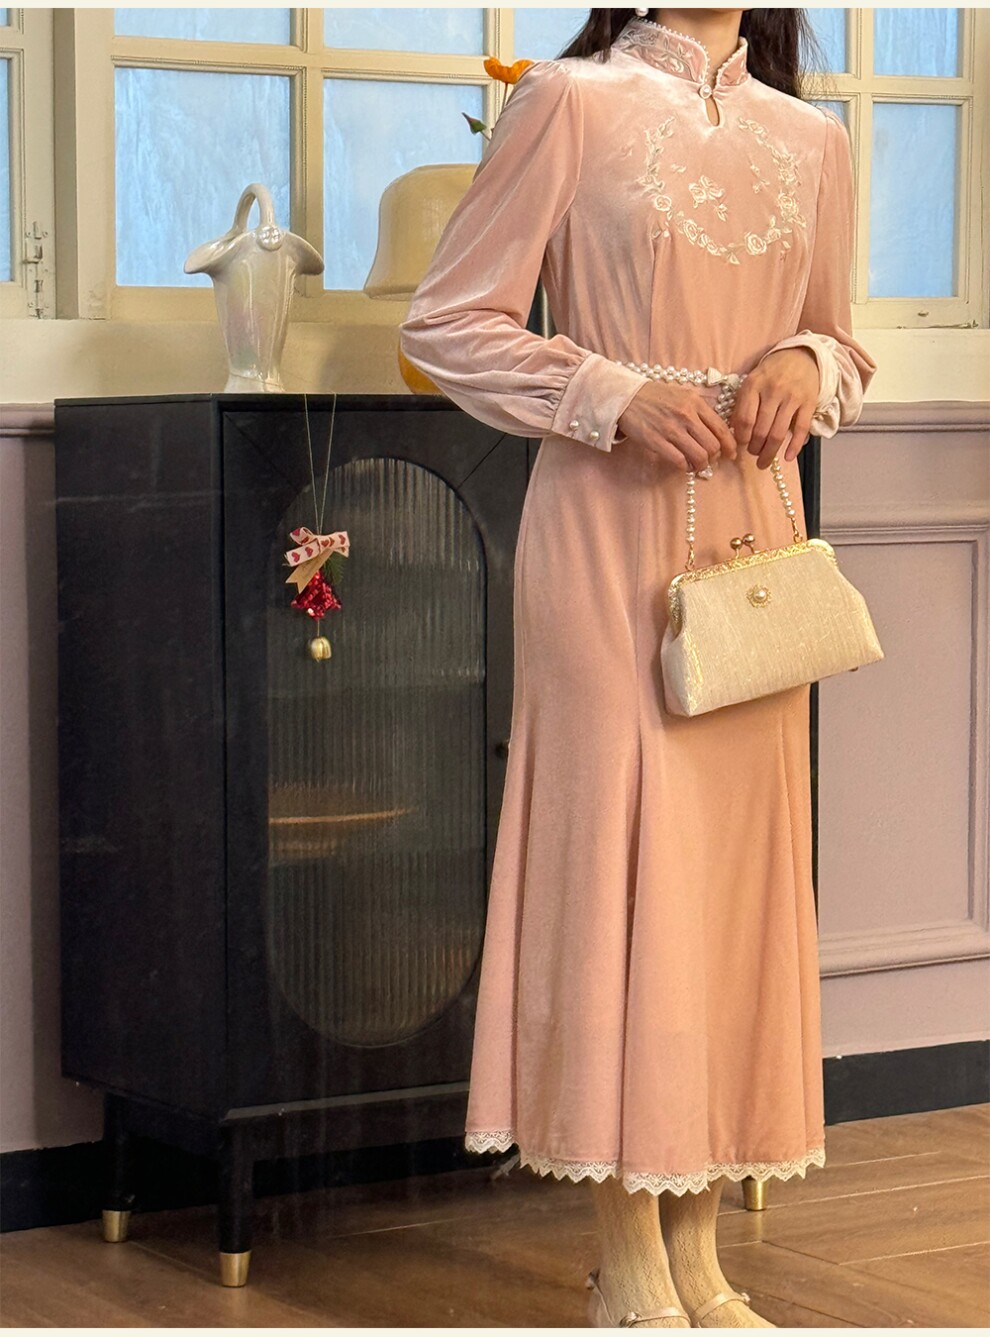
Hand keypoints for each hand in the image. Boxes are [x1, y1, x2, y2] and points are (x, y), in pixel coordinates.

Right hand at [616, 380, 737, 473]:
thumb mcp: (684, 395)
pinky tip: (684, 465)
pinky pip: (679, 461)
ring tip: (697, 465)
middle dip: (714, 457)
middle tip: (710, 460)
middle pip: (713, 446)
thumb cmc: (657, 397)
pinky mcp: (656, 441)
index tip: (731, 453)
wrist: (627, 397)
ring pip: (699, 456)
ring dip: (701, 465)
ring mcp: (671, 429)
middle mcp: (686, 416)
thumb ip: (700, 411)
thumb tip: (717, 432)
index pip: (722, 429)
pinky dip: (685, 467)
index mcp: (696, 403)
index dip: (730, 445)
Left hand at [730, 347, 818, 468]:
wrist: (802, 356)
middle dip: (755, 448)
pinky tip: (788, 457)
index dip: (741, 438)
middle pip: (761, 430)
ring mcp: (792, 397)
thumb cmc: (772, 373)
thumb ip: (744, 405)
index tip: (741, 445)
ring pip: (778, 433)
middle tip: (754, 454)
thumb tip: (736, 434)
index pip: (745, 419)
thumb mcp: (752, 382)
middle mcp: (773, 390)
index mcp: (754, 385)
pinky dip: (794, 447)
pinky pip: (801, 429)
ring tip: (764, 461)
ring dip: (770, 452)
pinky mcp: (809, 402)